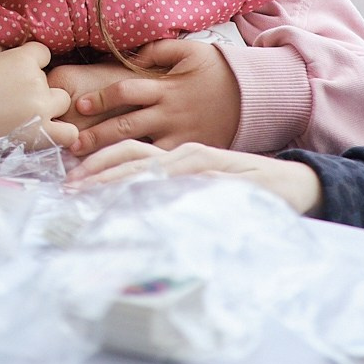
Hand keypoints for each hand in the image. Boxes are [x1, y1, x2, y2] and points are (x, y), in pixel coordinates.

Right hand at [0, 42, 76, 151]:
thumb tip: (8, 47)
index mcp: (22, 60)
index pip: (43, 53)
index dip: (31, 62)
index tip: (17, 73)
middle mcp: (36, 83)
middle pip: (54, 80)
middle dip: (41, 87)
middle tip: (19, 98)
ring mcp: (41, 110)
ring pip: (63, 103)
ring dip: (51, 107)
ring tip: (32, 115)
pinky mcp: (40, 135)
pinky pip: (69, 134)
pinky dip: (62, 133)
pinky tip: (45, 131)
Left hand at [54, 37, 241, 155]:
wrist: (252, 96)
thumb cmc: (217, 70)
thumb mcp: (191, 51)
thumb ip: (159, 51)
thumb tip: (132, 56)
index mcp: (166, 87)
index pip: (126, 91)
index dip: (101, 98)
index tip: (78, 104)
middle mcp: (170, 113)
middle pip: (126, 124)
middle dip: (96, 135)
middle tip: (71, 143)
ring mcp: (180, 135)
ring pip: (140, 148)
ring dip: (113, 159)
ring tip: (87, 170)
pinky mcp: (190, 150)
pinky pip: (162, 162)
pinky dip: (141, 171)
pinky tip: (120, 181)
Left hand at [73, 140, 324, 214]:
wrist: (296, 184)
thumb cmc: (246, 188)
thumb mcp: (204, 189)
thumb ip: (174, 193)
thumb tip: (134, 210)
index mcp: (177, 155)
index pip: (129, 153)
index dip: (99, 163)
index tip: (71, 180)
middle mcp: (184, 153)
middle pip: (132, 154)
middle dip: (97, 169)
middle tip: (68, 188)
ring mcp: (203, 163)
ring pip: (152, 165)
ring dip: (118, 178)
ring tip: (91, 192)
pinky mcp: (221, 175)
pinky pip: (186, 179)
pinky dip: (162, 186)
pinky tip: (141, 197)